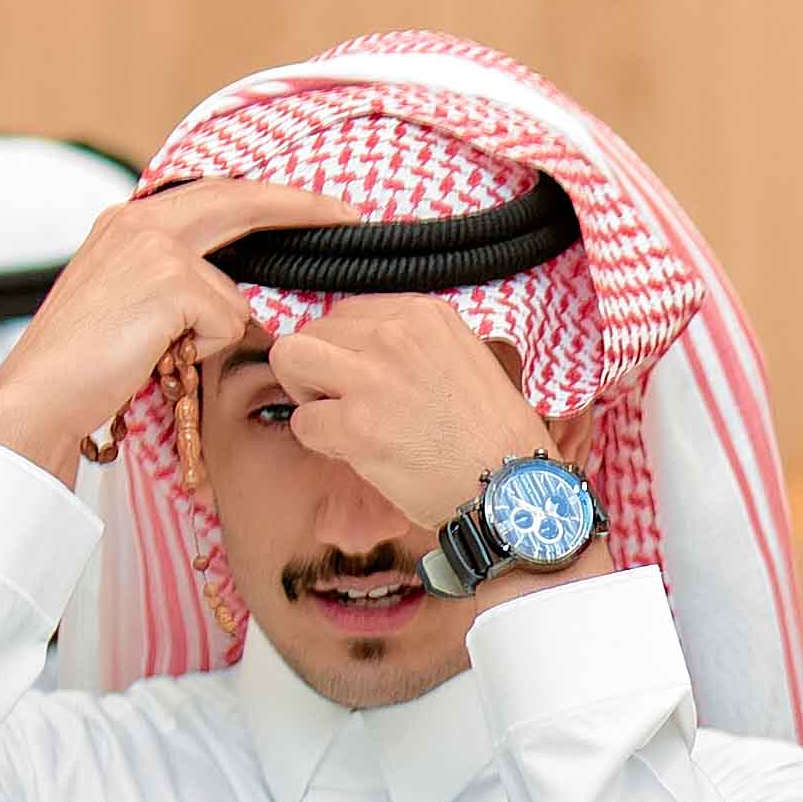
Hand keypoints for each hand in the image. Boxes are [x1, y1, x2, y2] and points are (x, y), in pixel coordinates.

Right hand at [0, 176, 346, 482]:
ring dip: (209, 338)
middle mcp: (139, 220)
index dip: (267, 200)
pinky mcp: (170, 279)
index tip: (315, 206)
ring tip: (157, 355)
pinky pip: (226, 323)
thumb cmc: (84, 364)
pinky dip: (202, 353)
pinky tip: (159, 359)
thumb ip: (175, 281)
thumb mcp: (131, 305)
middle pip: (240, 201)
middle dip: (299, 206)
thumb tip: (236, 294)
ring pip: (232, 294)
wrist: (41, 392)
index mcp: (128, 221)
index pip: (214, 196)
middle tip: (348, 214)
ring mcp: (154, 246)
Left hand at [259, 297, 618, 577]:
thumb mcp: (468, 360)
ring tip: (331, 415)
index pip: (350, 312)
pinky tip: (354, 453)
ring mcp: (373, 378)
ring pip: (290, 358)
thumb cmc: (498, 437)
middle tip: (343, 400)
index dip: (347, 348)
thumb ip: (417, 345)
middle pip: (314, 329)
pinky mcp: (356, 426)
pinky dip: (319, 442)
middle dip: (319, 367)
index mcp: (424, 315)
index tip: (365, 377)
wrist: (512, 489)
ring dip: (302, 391)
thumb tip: (367, 349)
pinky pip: (301, 422)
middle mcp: (395, 335)